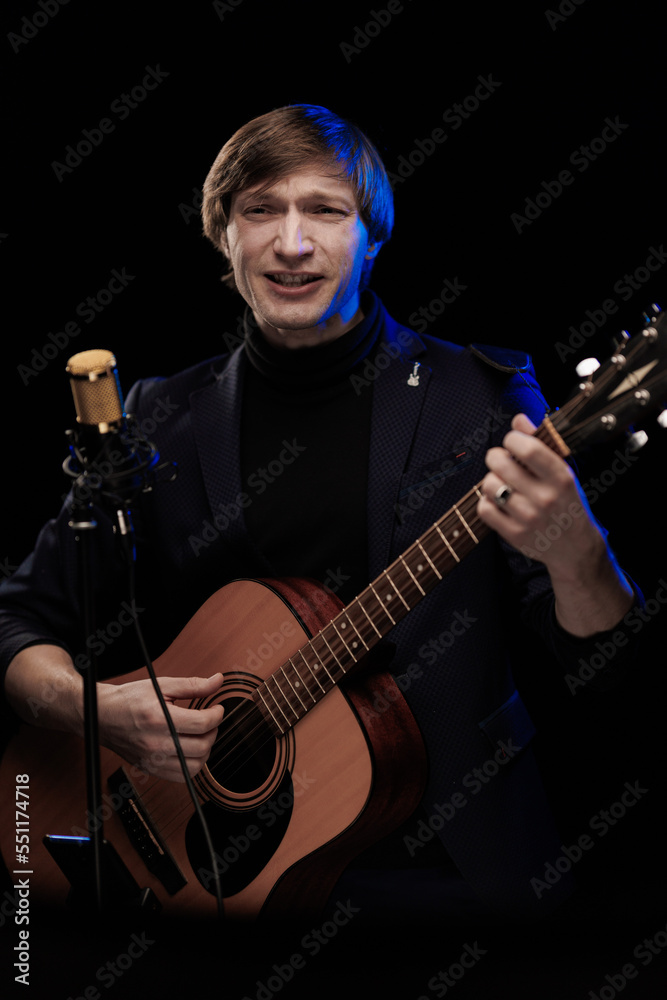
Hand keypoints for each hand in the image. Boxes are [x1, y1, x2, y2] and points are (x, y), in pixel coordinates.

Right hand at [96, 672, 224, 780]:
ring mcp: (152, 759)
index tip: (217, 709)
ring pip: (195, 766)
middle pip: (202, 746)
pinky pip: (180, 777)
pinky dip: (191, 765)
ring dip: (205, 750)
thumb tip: (216, 681)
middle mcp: (156, 743)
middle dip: (213, 731)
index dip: (217, 715)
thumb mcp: (161, 685)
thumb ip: (192, 685)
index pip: (202, 723)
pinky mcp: (150, 769)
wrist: (101, 715)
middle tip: (210, 720)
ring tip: (201, 735)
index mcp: (159, 719)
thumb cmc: (128, 699)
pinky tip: (189, 749)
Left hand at [477, 413, 633, 635]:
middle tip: (500, 460)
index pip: (527, 448)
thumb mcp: (562, 472)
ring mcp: (528, 518)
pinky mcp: (514, 535)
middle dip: (495, 456)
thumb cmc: (567, 503)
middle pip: (500, 463)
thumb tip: (518, 419)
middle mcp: (545, 498)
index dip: (512, 439)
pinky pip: (484, 508)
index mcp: (561, 478)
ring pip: (488, 485)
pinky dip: (486, 502)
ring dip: (490, 480)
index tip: (512, 441)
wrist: (575, 548)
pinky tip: (498, 501)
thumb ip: (540, 443)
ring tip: (501, 483)